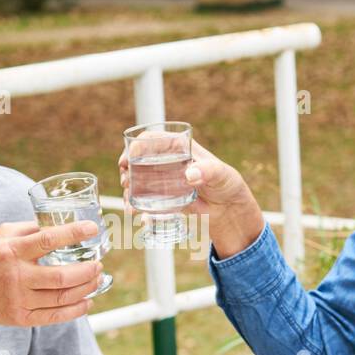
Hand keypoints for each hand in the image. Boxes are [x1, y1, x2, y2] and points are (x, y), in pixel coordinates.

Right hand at [0, 221, 103, 326]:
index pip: (48, 239)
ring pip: (62, 297)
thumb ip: (30, 229)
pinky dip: (76, 310)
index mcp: (12, 251)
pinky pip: (55, 316)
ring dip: (86, 288)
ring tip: (96, 279)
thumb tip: (61, 224)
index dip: (74, 233)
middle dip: (87, 270)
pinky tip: (87, 301)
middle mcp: (16, 276)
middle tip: (98, 264)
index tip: (92, 229)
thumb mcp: (2, 235)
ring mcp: (19, 299)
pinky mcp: (22, 317)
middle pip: (61, 275)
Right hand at [118, 137, 264, 258]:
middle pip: (140, 160)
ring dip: (129, 189)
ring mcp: (164, 180)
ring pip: (139, 180)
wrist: (228, 208)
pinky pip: (147, 199)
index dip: (136, 146)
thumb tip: (190, 175)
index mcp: (179, 147)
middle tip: (126, 182)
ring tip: (129, 202)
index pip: (153, 140)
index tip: (128, 159)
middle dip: (127, 170)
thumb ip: (208, 171)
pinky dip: (139, 206)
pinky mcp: (164, 197)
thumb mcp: (221, 174)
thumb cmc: (227, 183)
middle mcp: (168, 161)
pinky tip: (138, 215)